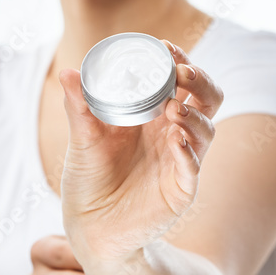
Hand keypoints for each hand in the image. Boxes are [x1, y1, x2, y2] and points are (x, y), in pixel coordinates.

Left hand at [57, 39, 223, 261]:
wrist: (89, 226)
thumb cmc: (89, 178)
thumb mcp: (82, 138)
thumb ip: (79, 106)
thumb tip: (69, 72)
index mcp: (153, 114)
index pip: (179, 80)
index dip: (178, 61)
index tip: (165, 48)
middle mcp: (172, 133)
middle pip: (207, 98)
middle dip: (201, 81)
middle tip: (181, 73)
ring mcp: (180, 160)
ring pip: (206, 129)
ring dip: (194, 114)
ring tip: (173, 108)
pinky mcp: (181, 190)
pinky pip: (193, 167)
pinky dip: (188, 152)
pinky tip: (176, 139)